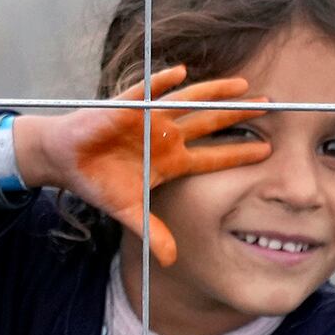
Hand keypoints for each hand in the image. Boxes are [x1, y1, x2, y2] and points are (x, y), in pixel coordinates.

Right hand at [12, 65, 269, 264]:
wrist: (64, 159)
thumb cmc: (98, 181)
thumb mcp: (128, 210)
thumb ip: (152, 231)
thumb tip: (171, 261)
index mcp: (170, 161)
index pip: (213, 156)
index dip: (239, 154)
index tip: (268, 151)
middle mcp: (165, 136)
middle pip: (210, 123)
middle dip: (238, 115)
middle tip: (270, 106)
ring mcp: (148, 119)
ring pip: (187, 103)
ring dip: (213, 93)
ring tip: (241, 85)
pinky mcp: (125, 107)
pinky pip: (146, 92)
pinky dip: (162, 83)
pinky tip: (181, 73)